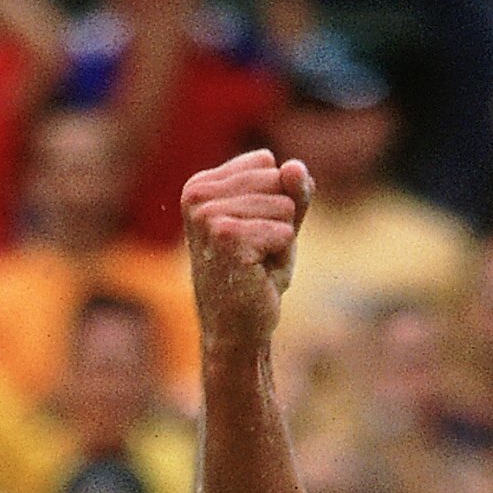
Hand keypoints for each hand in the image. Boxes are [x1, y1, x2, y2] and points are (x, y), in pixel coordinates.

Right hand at [182, 149, 308, 356]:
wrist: (238, 329)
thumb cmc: (257, 275)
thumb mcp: (281, 222)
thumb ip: (293, 190)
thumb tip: (294, 166)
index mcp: (202, 184)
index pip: (268, 163)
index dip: (275, 202)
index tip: (253, 234)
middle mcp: (198, 194)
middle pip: (278, 179)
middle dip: (281, 221)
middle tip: (256, 254)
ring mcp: (208, 215)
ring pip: (284, 206)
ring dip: (280, 241)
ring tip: (256, 264)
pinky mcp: (225, 237)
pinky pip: (285, 231)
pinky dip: (281, 257)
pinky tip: (256, 274)